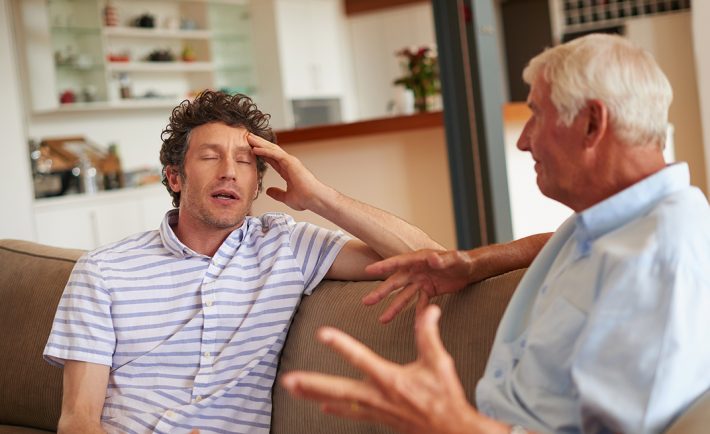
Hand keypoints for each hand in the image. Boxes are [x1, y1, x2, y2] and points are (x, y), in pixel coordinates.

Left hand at [247, 133, 330, 210]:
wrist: (314, 199)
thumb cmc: (305, 199)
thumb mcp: (287, 197)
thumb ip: (277, 194)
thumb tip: (268, 191)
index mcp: (287, 170)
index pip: (272, 158)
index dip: (262, 153)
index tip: (251, 148)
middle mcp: (289, 163)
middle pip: (270, 150)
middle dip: (259, 143)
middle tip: (247, 137)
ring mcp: (290, 161)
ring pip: (272, 149)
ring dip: (260, 143)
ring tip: (248, 137)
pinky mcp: (291, 162)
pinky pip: (275, 154)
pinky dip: (264, 150)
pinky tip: (255, 148)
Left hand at [281, 305, 500, 433]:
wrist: (450, 430)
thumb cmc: (444, 397)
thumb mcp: (439, 362)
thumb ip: (429, 334)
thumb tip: (430, 309)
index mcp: (390, 379)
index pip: (360, 358)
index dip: (341, 345)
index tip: (322, 333)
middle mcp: (378, 396)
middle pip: (338, 389)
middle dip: (313, 384)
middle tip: (288, 379)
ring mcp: (375, 409)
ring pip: (338, 401)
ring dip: (314, 394)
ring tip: (292, 388)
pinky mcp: (378, 417)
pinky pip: (351, 412)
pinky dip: (335, 408)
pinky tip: (320, 404)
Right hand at [363, 249, 476, 322]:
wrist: (471, 268)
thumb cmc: (462, 260)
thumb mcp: (454, 259)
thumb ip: (442, 259)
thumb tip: (432, 258)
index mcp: (419, 259)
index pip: (398, 263)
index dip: (383, 267)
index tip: (368, 270)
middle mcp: (416, 271)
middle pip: (396, 282)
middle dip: (381, 292)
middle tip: (366, 302)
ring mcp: (421, 281)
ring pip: (404, 296)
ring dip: (394, 307)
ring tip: (382, 319)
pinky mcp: (429, 290)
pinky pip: (420, 303)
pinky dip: (417, 312)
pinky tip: (411, 323)